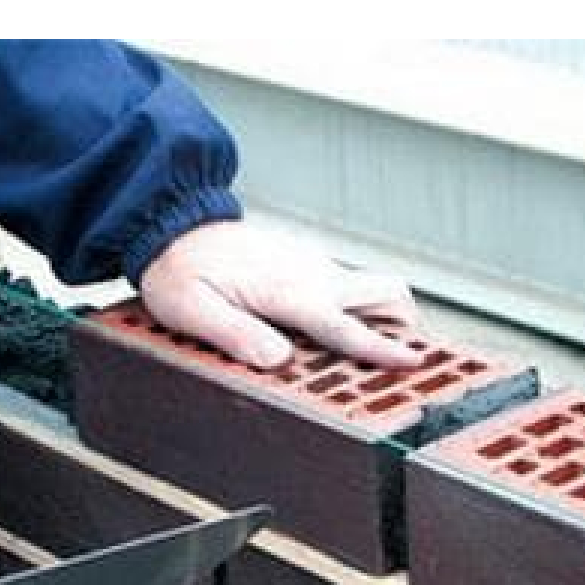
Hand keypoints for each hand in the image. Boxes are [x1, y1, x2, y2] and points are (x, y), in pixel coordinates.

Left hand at [139, 220, 424, 369]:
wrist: (171, 222)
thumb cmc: (177, 269)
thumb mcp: (190, 309)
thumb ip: (236, 335)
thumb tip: (279, 361)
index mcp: (286, 290)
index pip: (344, 326)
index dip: (380, 348)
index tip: (413, 362)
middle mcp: (310, 275)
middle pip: (386, 294)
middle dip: (405, 325)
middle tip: (405, 357)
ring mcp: (312, 267)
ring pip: (373, 288)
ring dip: (387, 315)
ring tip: (381, 349)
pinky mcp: (306, 265)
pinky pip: (348, 287)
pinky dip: (360, 309)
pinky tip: (339, 331)